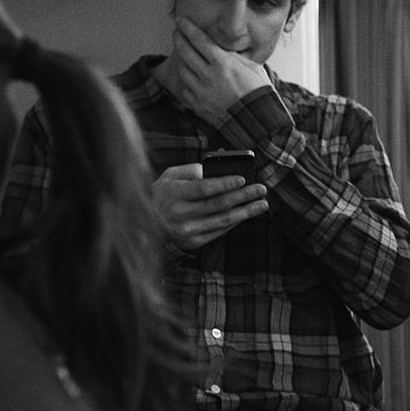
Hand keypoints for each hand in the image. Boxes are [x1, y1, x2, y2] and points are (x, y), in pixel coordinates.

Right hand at [154, 162, 268, 250]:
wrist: (147, 223)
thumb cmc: (164, 193)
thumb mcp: (171, 176)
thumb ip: (194, 170)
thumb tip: (222, 168)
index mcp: (173, 194)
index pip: (203, 188)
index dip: (225, 183)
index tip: (244, 178)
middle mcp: (179, 214)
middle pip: (218, 204)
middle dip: (243, 196)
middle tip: (261, 189)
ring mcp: (186, 231)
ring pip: (223, 220)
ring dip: (246, 212)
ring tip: (262, 204)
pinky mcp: (193, 242)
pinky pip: (220, 231)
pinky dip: (236, 221)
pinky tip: (247, 213)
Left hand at [166, 18, 272, 125]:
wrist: (258, 122)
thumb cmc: (260, 93)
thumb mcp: (253, 68)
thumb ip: (235, 58)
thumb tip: (225, 50)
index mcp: (223, 63)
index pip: (199, 39)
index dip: (187, 27)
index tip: (180, 19)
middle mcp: (208, 75)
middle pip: (185, 51)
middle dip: (179, 38)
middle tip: (177, 33)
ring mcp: (201, 91)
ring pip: (183, 70)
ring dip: (183, 61)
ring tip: (187, 57)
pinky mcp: (198, 106)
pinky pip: (186, 90)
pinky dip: (188, 84)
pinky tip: (192, 80)